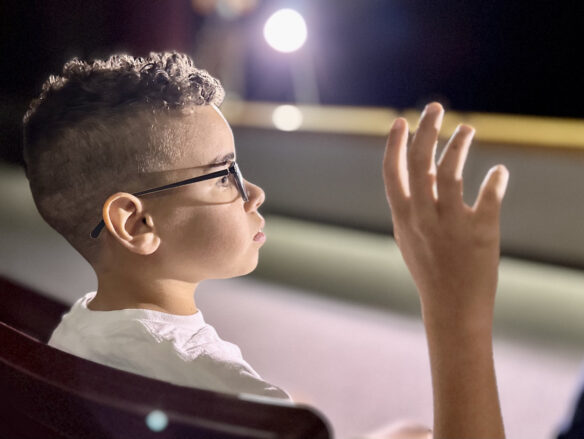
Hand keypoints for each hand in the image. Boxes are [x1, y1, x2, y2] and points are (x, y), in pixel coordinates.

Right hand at [383, 102, 508, 327]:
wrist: (452, 308)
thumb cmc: (430, 269)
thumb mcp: (411, 236)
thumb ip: (415, 202)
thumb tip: (428, 167)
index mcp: (403, 218)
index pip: (392, 172)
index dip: (394, 144)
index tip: (400, 121)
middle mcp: (423, 217)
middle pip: (420, 162)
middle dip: (425, 129)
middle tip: (435, 107)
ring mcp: (450, 224)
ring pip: (453, 171)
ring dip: (459, 144)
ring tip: (467, 129)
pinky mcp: (480, 231)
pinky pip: (489, 195)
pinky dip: (496, 179)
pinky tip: (500, 172)